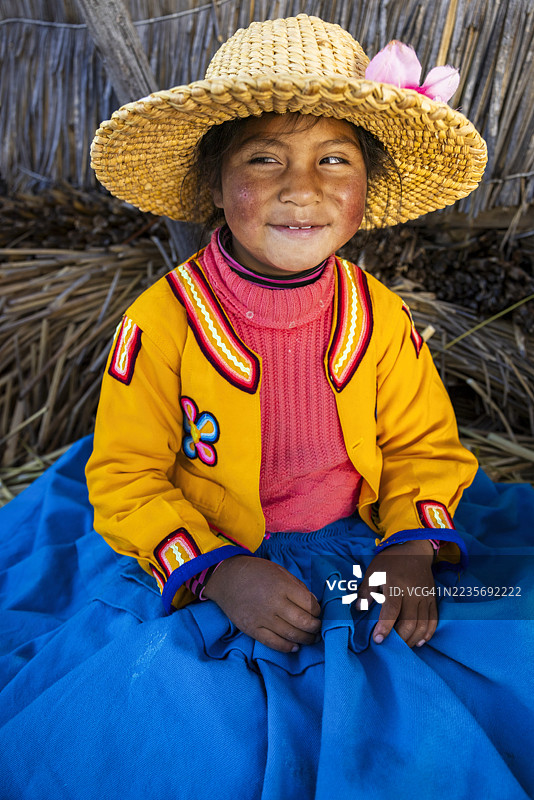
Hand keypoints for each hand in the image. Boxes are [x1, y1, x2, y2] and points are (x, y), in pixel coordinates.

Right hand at [203, 555, 321, 652]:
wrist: (227, 578)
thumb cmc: (256, 572)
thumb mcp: (279, 571)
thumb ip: (297, 586)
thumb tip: (312, 604)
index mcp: (283, 586)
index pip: (309, 604)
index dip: (318, 611)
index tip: (319, 613)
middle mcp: (274, 603)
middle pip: (303, 622)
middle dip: (315, 628)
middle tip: (319, 628)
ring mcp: (262, 618)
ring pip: (291, 635)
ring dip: (305, 639)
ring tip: (311, 639)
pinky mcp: (252, 629)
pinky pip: (274, 643)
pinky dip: (287, 647)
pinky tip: (295, 646)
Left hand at [357, 540, 436, 647]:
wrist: (414, 550)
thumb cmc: (390, 562)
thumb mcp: (373, 571)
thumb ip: (366, 591)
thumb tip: (359, 609)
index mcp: (396, 586)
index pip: (391, 611)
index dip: (385, 627)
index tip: (378, 639)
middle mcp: (413, 593)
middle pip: (409, 622)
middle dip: (399, 638)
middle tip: (390, 646)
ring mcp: (425, 597)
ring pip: (422, 624)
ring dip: (412, 639)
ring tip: (403, 647)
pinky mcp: (433, 599)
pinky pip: (433, 620)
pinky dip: (427, 633)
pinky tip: (419, 641)